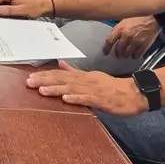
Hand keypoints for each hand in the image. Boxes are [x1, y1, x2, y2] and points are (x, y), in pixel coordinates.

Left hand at [26, 61, 148, 115]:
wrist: (135, 93)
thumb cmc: (112, 87)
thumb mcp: (92, 77)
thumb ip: (75, 71)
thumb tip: (60, 64)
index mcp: (83, 76)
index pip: (61, 74)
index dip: (45, 75)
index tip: (30, 77)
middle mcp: (86, 80)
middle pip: (63, 79)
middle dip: (45, 80)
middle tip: (29, 82)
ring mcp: (94, 89)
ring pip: (72, 88)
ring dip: (56, 89)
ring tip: (42, 90)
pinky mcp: (102, 100)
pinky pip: (88, 99)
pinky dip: (76, 98)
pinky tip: (66, 99)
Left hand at [103, 16, 159, 59]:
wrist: (153, 17)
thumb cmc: (139, 17)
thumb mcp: (124, 20)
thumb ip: (118, 29)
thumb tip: (113, 37)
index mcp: (120, 28)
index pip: (109, 41)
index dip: (106, 48)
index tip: (105, 52)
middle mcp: (126, 35)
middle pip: (118, 49)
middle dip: (117, 53)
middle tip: (118, 55)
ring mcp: (135, 41)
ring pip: (127, 54)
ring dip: (125, 55)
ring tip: (126, 55)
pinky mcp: (143, 45)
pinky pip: (136, 55)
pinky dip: (134, 56)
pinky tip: (134, 55)